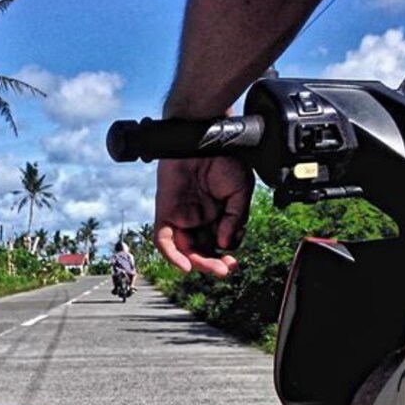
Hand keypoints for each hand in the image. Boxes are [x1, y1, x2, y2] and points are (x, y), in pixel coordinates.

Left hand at [154, 156, 254, 277]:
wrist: (206, 134)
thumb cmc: (225, 157)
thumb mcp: (241, 191)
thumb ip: (236, 218)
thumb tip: (225, 242)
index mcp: (217, 214)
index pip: (218, 245)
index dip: (226, 255)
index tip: (235, 260)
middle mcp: (198, 218)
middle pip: (201, 251)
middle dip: (213, 264)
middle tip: (225, 270)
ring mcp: (181, 215)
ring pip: (184, 249)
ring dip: (198, 262)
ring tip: (214, 268)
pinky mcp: (166, 211)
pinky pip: (163, 239)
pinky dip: (172, 255)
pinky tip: (186, 265)